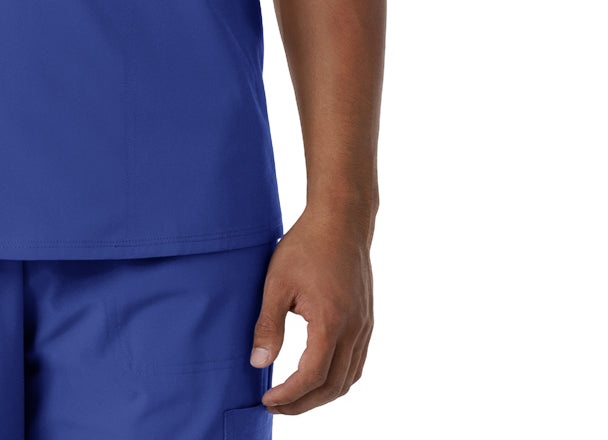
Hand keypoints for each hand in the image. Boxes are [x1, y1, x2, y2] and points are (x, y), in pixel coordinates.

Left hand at [249, 207, 373, 414]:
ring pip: (349, 378)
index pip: (312, 377)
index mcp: (331, 322)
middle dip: (304, 403)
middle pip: (333, 386)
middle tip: (276, 405)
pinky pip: (357, 363)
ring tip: (294, 397)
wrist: (341, 219)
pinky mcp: (367, 320)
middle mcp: (354, 330)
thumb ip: (268, 325)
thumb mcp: (277, 282)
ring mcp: (365, 326)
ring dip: (322, 395)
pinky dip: (338, 379)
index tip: (268, 400)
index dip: (289, 396)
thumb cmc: (306, 245)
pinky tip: (319, 376)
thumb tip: (258, 364)